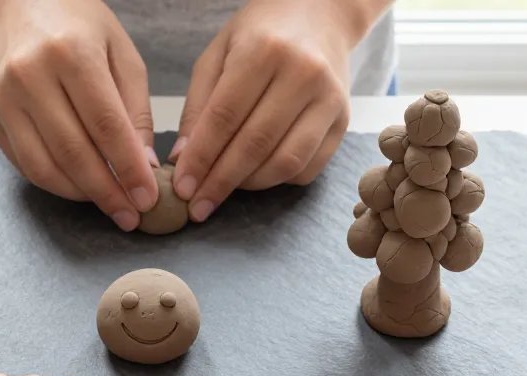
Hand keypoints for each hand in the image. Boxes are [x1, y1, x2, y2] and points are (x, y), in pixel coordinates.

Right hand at [0, 0, 157, 230]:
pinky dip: (56, 184)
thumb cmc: (81, 27)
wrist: (21, 5)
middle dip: (107, 192)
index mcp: (71, 53)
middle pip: (73, 152)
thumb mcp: (122, 55)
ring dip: (81, 195)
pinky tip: (81, 188)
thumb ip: (136, 111)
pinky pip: (25, 165)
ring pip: (44, 167)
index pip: (105, 125)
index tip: (149, 197)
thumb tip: (145, 168)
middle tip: (131, 215)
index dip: (129, 168)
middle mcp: (30, 75)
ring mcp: (4, 98)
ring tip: (109, 204)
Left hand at [170, 0, 365, 221]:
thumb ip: (198, 106)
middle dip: (220, 182)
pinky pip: (308, 168)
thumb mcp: (218, 55)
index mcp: (264, 50)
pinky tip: (256, 175)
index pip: (224, 117)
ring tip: (223, 188)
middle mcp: (303, 74)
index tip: (182, 187)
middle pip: (254, 144)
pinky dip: (277, 180)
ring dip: (249, 185)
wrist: (320, 15)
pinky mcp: (344, 121)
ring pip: (285, 162)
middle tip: (197, 206)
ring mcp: (329, 99)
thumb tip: (182, 160)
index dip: (200, 158)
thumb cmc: (260, 34)